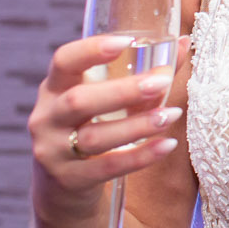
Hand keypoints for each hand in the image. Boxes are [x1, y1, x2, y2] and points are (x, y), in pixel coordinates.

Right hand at [29, 34, 183, 195]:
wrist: (61, 186)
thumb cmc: (90, 127)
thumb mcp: (104, 100)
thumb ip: (141, 73)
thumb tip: (181, 42)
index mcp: (54, 88)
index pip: (63, 61)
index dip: (90, 50)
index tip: (125, 41)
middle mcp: (47, 118)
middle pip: (78, 101)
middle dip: (122, 91)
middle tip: (161, 83)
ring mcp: (53, 151)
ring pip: (94, 137)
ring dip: (137, 125)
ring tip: (172, 115)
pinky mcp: (68, 180)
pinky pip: (107, 167)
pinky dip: (140, 156)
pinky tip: (167, 145)